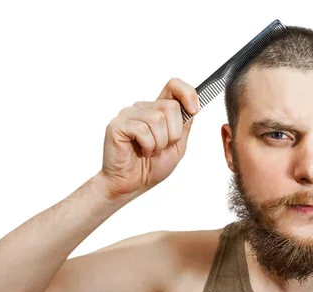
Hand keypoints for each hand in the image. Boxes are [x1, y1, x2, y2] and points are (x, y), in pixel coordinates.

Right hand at [100, 78, 199, 195]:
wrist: (132, 185)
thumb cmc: (151, 166)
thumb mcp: (178, 145)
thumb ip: (184, 124)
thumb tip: (194, 105)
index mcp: (157, 110)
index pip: (174, 86)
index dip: (187, 93)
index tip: (195, 109)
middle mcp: (142, 108)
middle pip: (170, 106)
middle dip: (173, 133)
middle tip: (162, 147)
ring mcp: (128, 115)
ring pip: (157, 119)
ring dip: (159, 143)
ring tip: (150, 151)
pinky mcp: (117, 125)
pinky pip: (142, 130)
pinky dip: (147, 146)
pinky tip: (141, 152)